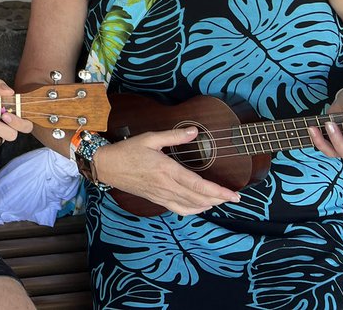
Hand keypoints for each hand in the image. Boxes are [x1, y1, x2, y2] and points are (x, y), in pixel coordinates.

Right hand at [95, 128, 240, 215]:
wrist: (108, 166)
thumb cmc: (127, 151)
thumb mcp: (150, 138)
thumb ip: (174, 136)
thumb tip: (194, 132)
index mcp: (167, 170)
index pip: (199, 185)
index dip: (219, 192)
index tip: (234, 195)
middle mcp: (166, 186)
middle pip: (199, 199)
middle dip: (219, 199)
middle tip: (233, 198)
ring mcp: (161, 195)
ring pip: (191, 206)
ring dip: (209, 205)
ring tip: (221, 201)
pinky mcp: (157, 200)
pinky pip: (179, 210)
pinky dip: (194, 210)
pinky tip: (201, 207)